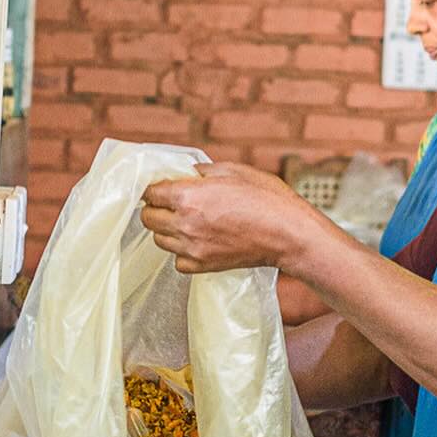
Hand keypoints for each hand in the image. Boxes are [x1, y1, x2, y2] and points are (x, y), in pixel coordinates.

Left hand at [140, 162, 329, 274]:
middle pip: (148, 218)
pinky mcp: (202, 265)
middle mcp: (184, 224)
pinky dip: (182, 251)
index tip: (163, 187)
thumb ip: (203, 171)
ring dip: (167, 228)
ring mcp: (192, 248)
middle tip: (173, 202)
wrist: (288, 234)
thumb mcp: (234, 170)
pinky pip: (177, 260)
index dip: (155, 187)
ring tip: (188, 220)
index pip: (150, 193)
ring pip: (159, 239)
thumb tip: (187, 173)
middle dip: (157, 207)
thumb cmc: (266, 198)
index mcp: (188, 196)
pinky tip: (198, 240)